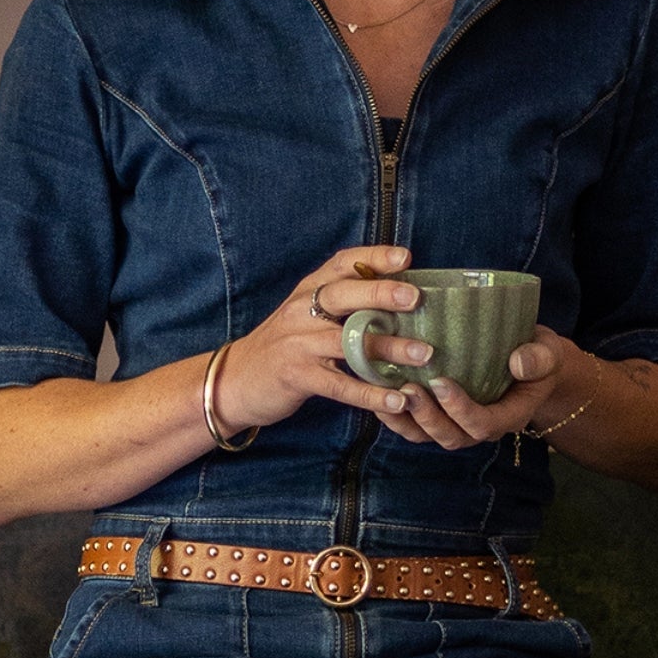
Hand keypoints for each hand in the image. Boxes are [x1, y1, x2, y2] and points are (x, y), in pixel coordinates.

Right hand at [210, 248, 442, 436]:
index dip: (374, 257)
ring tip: (422, 355)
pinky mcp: (297, 376)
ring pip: (347, 342)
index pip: (342, 263)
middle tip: (416, 299)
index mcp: (309, 290)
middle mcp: (302, 311)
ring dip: (388, 348)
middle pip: (343, 295)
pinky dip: (371, 393)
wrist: (235, 380)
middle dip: (381, 294)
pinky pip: (341, 385)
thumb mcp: (306, 313)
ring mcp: (298, 343)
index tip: (405, 257)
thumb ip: (343, 302)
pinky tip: (396, 399)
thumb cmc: (284, 345)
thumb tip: (398, 294)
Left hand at [384, 329, 590, 452]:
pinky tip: (377, 391)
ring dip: (404, 419)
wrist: (527, 361)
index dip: (460, 409)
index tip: (441, 382)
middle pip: (450, 436)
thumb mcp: (547, 353)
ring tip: (387, 393)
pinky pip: (412, 425)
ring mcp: (456, 424)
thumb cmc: (536, 356)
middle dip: (426, 416)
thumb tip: (518, 363)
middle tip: (408, 388)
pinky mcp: (438, 415)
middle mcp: (479, 428)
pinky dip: (393, 413)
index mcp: (508, 416)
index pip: (482, 424)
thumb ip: (538, 358)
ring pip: (426, 436)